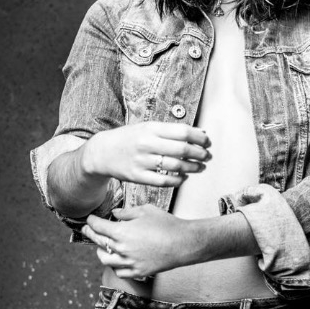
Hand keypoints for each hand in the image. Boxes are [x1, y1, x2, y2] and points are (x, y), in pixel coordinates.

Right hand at [81, 122, 210, 186]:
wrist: (102, 152)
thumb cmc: (129, 138)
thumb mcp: (147, 127)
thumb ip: (171, 130)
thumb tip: (200, 133)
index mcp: (150, 128)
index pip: (183, 131)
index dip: (199, 138)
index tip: (207, 142)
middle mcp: (146, 143)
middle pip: (182, 149)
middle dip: (199, 154)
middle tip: (207, 156)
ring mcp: (141, 161)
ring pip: (175, 166)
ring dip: (193, 168)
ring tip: (200, 167)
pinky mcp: (137, 177)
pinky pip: (163, 181)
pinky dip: (178, 180)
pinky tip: (184, 177)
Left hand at [83, 206, 194, 278]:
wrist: (183, 243)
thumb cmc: (166, 224)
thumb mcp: (145, 211)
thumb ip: (126, 212)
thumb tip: (115, 213)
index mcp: (121, 231)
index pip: (98, 226)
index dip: (91, 221)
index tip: (90, 218)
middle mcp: (122, 248)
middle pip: (98, 241)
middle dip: (90, 233)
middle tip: (86, 229)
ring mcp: (129, 262)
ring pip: (105, 259)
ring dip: (100, 251)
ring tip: (101, 247)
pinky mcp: (138, 271)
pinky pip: (119, 271)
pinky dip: (115, 266)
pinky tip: (116, 260)